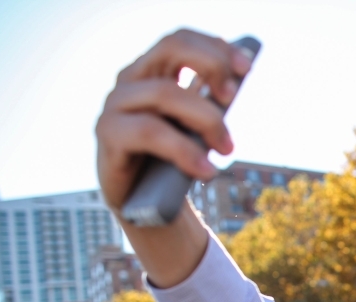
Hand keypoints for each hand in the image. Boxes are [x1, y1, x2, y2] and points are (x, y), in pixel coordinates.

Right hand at [96, 29, 249, 211]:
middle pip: (171, 49)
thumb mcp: (197, 129)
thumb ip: (212, 103)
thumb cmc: (174, 161)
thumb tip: (240, 79)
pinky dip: (184, 150)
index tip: (247, 68)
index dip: (214, 47)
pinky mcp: (108, 135)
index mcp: (152, 72)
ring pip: (165, 93)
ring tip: (227, 149)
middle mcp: (130, 81)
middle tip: (233, 97)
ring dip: (206, 119)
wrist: (146, 207)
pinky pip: (149, 132)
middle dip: (210, 66)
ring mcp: (115, 105)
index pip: (180, 40)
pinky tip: (206, 170)